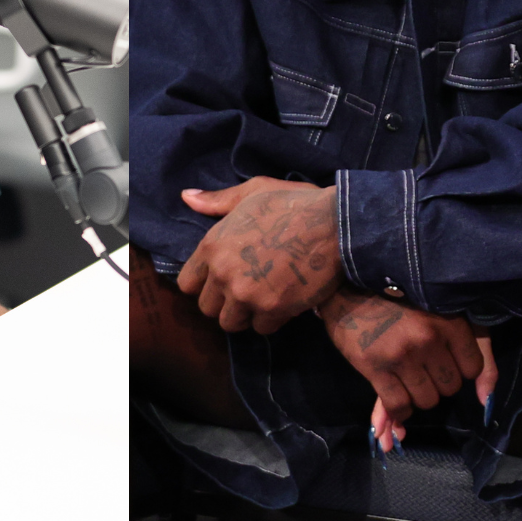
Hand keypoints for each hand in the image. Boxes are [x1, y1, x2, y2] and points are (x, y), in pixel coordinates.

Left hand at [177, 177, 341, 333]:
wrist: (335, 224)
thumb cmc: (293, 204)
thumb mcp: (252, 192)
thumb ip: (217, 201)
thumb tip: (186, 197)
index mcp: (213, 245)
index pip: (187, 284)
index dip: (203, 284)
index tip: (219, 281)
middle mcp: (224, 273)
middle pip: (207, 309)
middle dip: (224, 302)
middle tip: (244, 291)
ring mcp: (247, 294)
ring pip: (231, 323)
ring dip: (245, 315)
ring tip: (261, 299)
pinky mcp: (273, 309)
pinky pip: (261, 328)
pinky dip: (272, 319)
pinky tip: (283, 301)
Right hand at [315, 285, 496, 451]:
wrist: (347, 288)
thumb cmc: (401, 299)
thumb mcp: (445, 310)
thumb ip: (478, 347)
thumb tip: (486, 398)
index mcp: (449, 320)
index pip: (473, 368)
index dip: (459, 367)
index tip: (444, 356)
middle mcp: (428, 338)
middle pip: (450, 388)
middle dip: (439, 382)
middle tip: (423, 366)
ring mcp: (400, 355)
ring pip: (426, 400)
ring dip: (419, 395)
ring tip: (408, 376)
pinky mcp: (374, 367)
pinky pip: (398, 405)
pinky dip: (400, 410)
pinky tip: (397, 396)